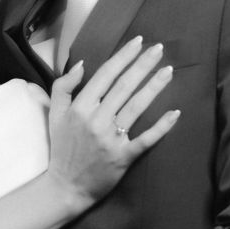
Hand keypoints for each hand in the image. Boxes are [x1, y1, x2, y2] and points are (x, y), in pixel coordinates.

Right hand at [47, 36, 179, 206]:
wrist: (65, 187)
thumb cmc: (62, 148)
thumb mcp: (54, 114)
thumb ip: (63, 86)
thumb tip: (83, 64)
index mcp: (80, 107)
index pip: (105, 74)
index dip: (123, 56)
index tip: (138, 42)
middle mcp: (96, 120)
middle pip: (124, 86)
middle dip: (143, 64)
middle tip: (160, 48)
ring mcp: (111, 139)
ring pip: (137, 107)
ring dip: (154, 87)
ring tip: (169, 71)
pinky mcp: (123, 157)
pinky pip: (146, 139)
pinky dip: (162, 126)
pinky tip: (175, 112)